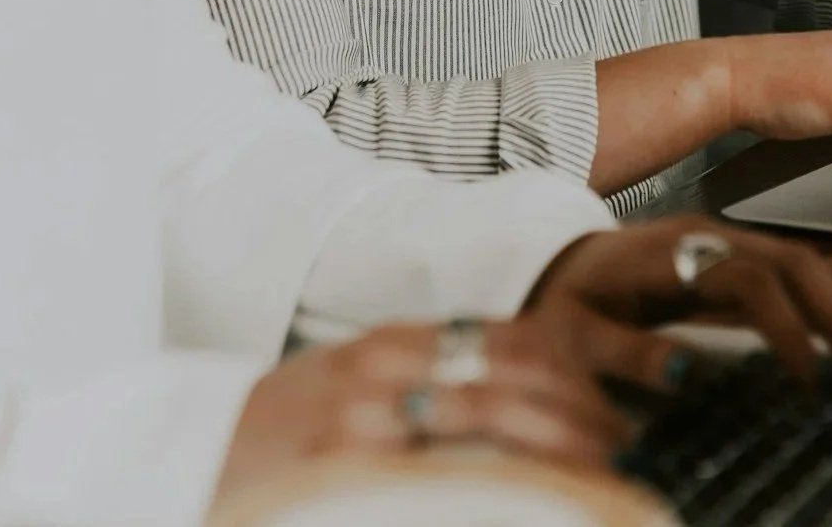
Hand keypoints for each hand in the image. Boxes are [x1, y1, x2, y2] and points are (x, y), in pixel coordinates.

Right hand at [211, 319, 626, 507]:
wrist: (197, 453)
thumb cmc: (284, 426)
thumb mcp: (354, 378)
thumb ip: (426, 374)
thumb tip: (515, 394)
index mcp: (392, 341)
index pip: (504, 334)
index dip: (574, 362)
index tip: (624, 388)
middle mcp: (385, 370)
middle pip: (509, 377)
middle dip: (583, 409)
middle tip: (634, 437)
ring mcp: (367, 421)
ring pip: (489, 422)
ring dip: (561, 449)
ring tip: (613, 472)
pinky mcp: (351, 467)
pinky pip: (445, 476)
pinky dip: (501, 484)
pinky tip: (540, 498)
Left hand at [521, 216, 831, 384]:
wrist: (544, 264)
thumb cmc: (558, 303)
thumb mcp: (573, 336)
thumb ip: (623, 354)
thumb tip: (685, 376)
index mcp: (666, 251)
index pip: (748, 277)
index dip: (786, 327)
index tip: (809, 382)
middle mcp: (700, 235)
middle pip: (789, 258)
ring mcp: (716, 239)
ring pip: (796, 259)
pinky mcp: (724, 254)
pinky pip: (784, 270)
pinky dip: (820, 302)